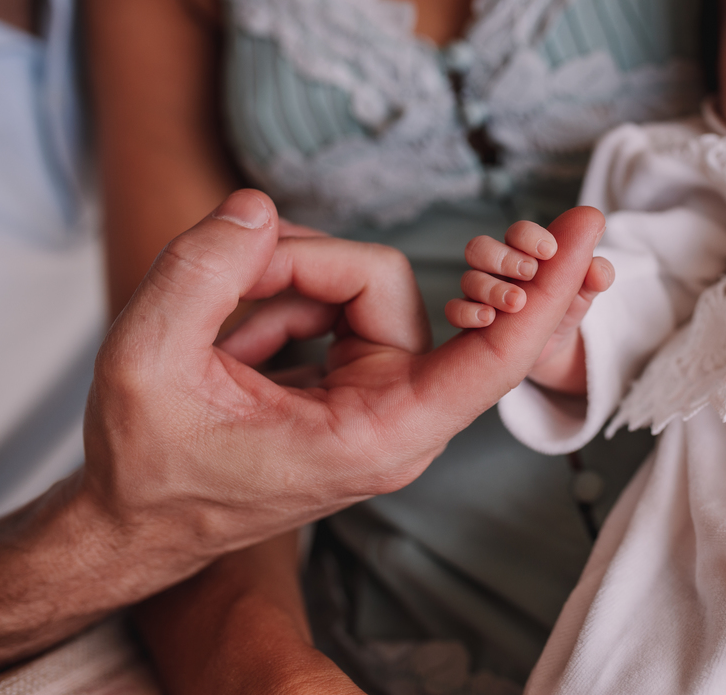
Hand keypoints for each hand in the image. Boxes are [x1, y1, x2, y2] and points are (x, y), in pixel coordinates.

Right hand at [0, 190, 604, 669]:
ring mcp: (376, 393)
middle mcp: (396, 415)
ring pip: (355, 285)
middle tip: (225, 272)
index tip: (588, 224)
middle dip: (303, 264)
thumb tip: (258, 207)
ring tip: (210, 338)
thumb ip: (201, 272)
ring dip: (275, 287)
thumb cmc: (149, 466)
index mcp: (378, 435)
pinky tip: (230, 343)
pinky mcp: (354, 376)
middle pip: (392, 287)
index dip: (546, 292)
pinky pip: (332, 301)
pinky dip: (275, 302)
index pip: (493, 359)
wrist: (137, 517)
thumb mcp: (148, 364)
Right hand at [445, 219, 612, 394]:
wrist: (552, 347)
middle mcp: (498, 269)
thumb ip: (596, 276)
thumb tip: (599, 269)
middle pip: (481, 247)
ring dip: (490, 287)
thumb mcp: (585, 293)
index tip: (550, 251)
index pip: (518, 232)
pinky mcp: (471, 319)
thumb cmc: (565, 308)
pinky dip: (468, 313)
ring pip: (468, 278)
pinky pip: (455, 310)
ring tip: (517, 303)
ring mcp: (481, 293)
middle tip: (530, 273)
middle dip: (503, 258)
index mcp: (526, 253)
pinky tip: (488, 320)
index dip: (529, 236)